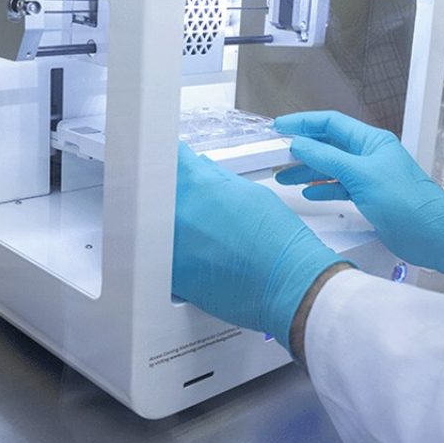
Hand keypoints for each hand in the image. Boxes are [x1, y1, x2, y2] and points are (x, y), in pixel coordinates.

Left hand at [173, 143, 344, 350]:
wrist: (288, 284)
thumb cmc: (278, 243)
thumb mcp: (251, 194)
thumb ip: (218, 178)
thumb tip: (201, 169)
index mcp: (197, 185)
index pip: (169, 158)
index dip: (174, 159)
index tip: (176, 164)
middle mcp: (178, 212)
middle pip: (155, 192)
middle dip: (171, 194)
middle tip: (194, 205)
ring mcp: (170, 246)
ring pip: (154, 227)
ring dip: (172, 226)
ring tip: (202, 236)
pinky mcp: (172, 276)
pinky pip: (160, 259)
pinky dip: (172, 256)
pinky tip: (199, 258)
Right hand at [274, 111, 443, 285]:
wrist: (431, 233)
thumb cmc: (407, 202)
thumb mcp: (360, 174)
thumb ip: (327, 158)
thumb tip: (301, 145)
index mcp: (371, 141)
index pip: (331, 123)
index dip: (304, 123)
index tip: (281, 127)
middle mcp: (369, 156)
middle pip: (328, 146)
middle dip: (302, 150)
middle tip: (277, 156)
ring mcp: (369, 177)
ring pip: (331, 168)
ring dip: (308, 172)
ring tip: (285, 177)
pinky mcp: (369, 197)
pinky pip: (339, 188)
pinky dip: (323, 190)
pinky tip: (310, 194)